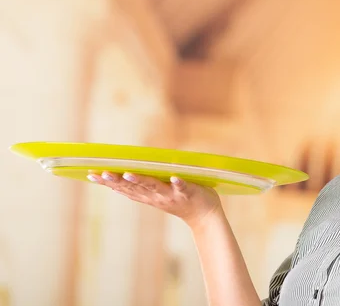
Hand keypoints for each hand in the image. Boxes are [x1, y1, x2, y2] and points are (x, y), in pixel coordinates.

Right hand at [87, 171, 222, 226]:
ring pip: (154, 187)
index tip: (90, 174)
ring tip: (128, 173)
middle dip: (117, 180)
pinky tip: (173, 177)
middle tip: (101, 173)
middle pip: (134, 188)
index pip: (124, 188)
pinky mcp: (189, 192)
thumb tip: (124, 170)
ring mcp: (172, 195)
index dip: (108, 182)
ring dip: (141, 181)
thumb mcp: (157, 193)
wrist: (204, 214)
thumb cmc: (179, 199)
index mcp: (148, 195)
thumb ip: (143, 184)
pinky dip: (178, 183)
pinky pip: (183, 187)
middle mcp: (156, 196)